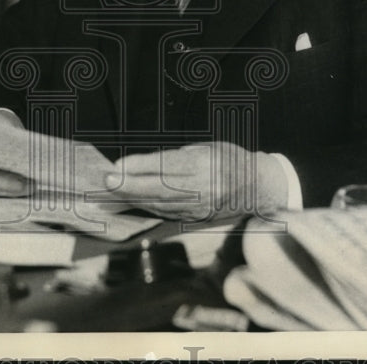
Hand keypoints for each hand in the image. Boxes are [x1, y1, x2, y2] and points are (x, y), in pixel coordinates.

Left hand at [104, 142, 288, 220]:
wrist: (259, 187)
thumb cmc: (230, 160)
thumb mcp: (206, 148)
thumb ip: (176, 157)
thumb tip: (143, 165)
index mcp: (207, 164)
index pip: (167, 166)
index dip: (140, 167)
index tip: (118, 165)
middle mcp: (204, 188)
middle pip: (159, 189)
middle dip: (130, 186)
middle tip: (107, 182)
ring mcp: (201, 206)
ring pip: (160, 204)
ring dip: (134, 199)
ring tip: (112, 193)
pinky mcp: (198, 218)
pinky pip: (168, 212)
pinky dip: (147, 207)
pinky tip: (132, 202)